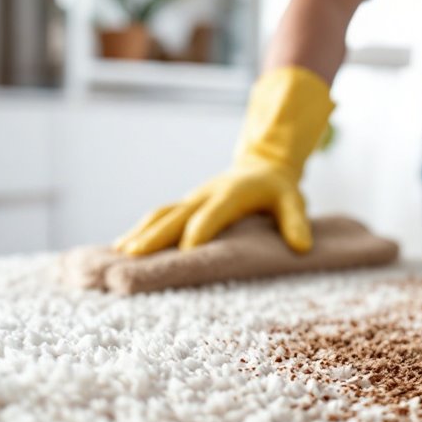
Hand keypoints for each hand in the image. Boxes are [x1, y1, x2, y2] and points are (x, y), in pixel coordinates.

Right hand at [114, 66, 334, 254]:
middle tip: (134, 256)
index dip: (200, 230)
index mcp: (231, 194)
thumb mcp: (293, 199)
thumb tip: (302, 247)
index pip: (212, 214)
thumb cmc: (278, 188)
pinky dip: (140, 230)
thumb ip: (296, 221)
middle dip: (155, 235)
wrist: (262, 165)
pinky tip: (121, 247)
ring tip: (119, 255)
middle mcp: (205, 195)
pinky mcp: (185, 204)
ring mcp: (192, 199)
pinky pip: (159, 215)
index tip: (186, 251)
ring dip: (140, 232)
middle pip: (176, 215)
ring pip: (161, 214)